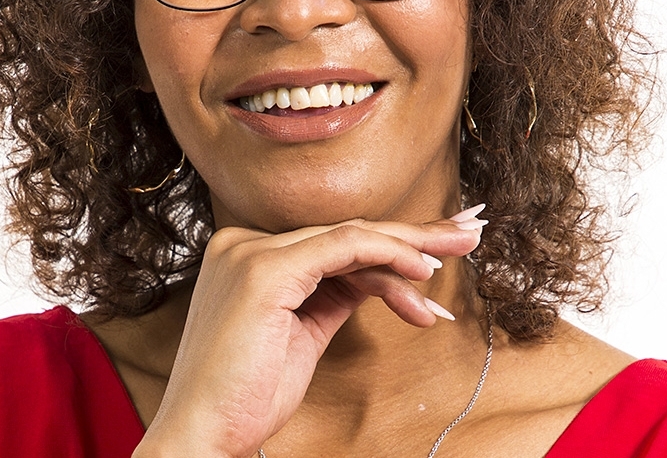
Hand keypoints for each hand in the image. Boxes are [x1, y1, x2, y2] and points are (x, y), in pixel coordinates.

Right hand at [133, 212, 484, 457]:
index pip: (331, 242)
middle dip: (411, 233)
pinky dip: (386, 255)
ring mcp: (251, 252)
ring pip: (349, 238)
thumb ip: (333, 295)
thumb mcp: (302, 334)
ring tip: (456, 254)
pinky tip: (419, 271)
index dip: (389, 242)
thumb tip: (382, 277)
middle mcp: (244, 243)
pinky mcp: (264, 269)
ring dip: (409, 249)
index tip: (435, 247)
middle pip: (344, 233)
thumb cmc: (248, 394)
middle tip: (465, 231)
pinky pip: (341, 248)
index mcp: (248, 255)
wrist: (201, 435)